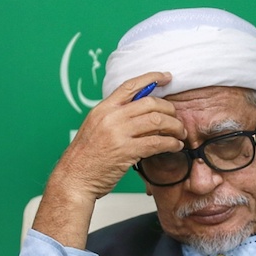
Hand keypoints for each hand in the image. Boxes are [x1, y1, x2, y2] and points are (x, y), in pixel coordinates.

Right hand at [34, 71, 186, 247]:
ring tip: (180, 133)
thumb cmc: (87, 157)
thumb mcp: (96, 127)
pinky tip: (175, 146)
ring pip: (156, 121)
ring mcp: (118, 133)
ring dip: (174, 127)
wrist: (75, 178)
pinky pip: (156, 143)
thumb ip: (115, 117)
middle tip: (177, 119)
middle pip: (149, 102)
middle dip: (169, 109)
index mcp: (103, 108)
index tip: (166, 77)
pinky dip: (171, 143)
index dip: (151, 78)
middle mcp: (110, 116)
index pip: (130, 85)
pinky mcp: (126, 151)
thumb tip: (139, 111)